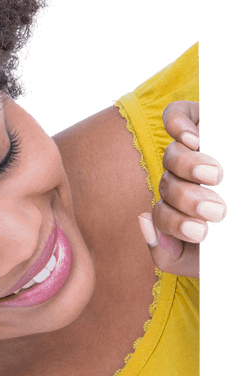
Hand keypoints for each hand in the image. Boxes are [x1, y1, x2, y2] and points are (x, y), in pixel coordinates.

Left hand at [136, 100, 225, 278]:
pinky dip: (178, 124)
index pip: (161, 214)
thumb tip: (143, 221)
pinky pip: (176, 115)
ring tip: (215, 176)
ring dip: (189, 167)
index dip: (174, 223)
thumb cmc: (232, 242)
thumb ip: (166, 253)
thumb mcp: (200, 260)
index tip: (201, 232)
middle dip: (189, 199)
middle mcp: (182, 181)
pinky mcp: (203, 123)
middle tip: (216, 209)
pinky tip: (193, 139)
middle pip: (167, 184)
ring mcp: (192, 152)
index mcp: (179, 211)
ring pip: (172, 156)